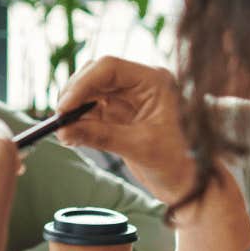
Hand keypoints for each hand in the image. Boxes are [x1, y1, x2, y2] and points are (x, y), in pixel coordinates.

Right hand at [53, 56, 193, 202]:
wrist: (189, 183)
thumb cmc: (177, 163)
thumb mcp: (139, 147)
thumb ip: (101, 135)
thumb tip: (64, 131)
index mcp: (154, 81)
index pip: (109, 68)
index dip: (82, 84)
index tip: (64, 107)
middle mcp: (141, 83)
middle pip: (96, 75)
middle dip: (74, 95)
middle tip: (60, 119)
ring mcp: (129, 96)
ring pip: (90, 90)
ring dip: (74, 109)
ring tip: (65, 133)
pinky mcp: (120, 112)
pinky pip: (91, 108)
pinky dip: (78, 120)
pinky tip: (72, 135)